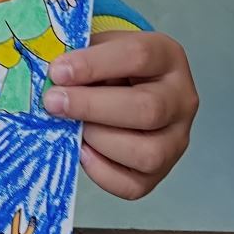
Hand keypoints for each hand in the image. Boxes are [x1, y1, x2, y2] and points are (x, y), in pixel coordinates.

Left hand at [42, 31, 197, 199]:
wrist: (125, 86)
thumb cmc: (108, 65)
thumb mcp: (98, 47)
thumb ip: (79, 59)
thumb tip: (52, 80)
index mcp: (167, 56)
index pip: (138, 57)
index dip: (93, 65)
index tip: (57, 72)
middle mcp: (181, 99)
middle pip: (147, 109)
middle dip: (92, 107)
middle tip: (53, 103)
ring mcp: (176, 139)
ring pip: (147, 153)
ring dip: (99, 141)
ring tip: (74, 126)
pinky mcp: (161, 171)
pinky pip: (134, 186)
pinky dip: (101, 172)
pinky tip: (83, 150)